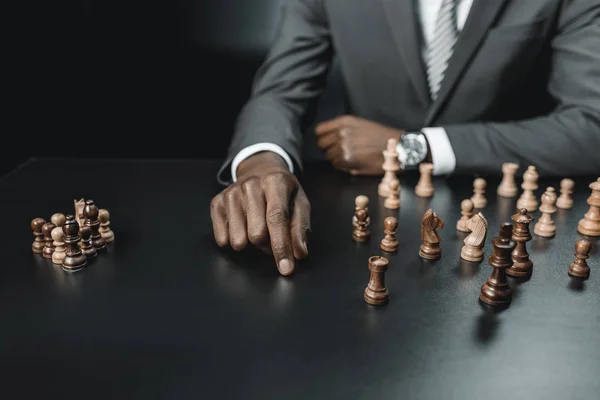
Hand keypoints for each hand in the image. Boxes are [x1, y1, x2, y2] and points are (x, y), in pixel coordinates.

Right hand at [210, 152, 309, 275]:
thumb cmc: (283, 191)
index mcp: (275, 182)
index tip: (286, 268)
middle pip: (256, 234)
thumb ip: (300, 229)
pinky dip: (234, 240)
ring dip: (250, 245)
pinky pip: (222, 238)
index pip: (277, 219)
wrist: (260, 169)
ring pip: (238, 240)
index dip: (281, 246)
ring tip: (258, 229)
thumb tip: (299, 254)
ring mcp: (231, 193)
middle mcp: (250, 185)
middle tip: (273, 237)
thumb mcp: (300, 204)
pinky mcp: (217, 202)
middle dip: (267, 245)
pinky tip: (242, 227)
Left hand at [315, 115, 403, 174]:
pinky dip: (341, 166)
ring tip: (348, 157)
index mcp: (344, 121)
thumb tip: (329, 141)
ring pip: (328, 156)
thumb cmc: (380, 136)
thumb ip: (343, 129)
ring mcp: (343, 146)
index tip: (327, 142)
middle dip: (327, 149)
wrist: (396, 146)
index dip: (322, 138)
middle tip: (338, 152)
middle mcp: (341, 132)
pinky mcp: (347, 159)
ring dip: (335, 158)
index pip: (319, 130)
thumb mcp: (360, 124)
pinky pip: (336, 165)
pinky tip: (351, 162)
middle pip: (321, 144)